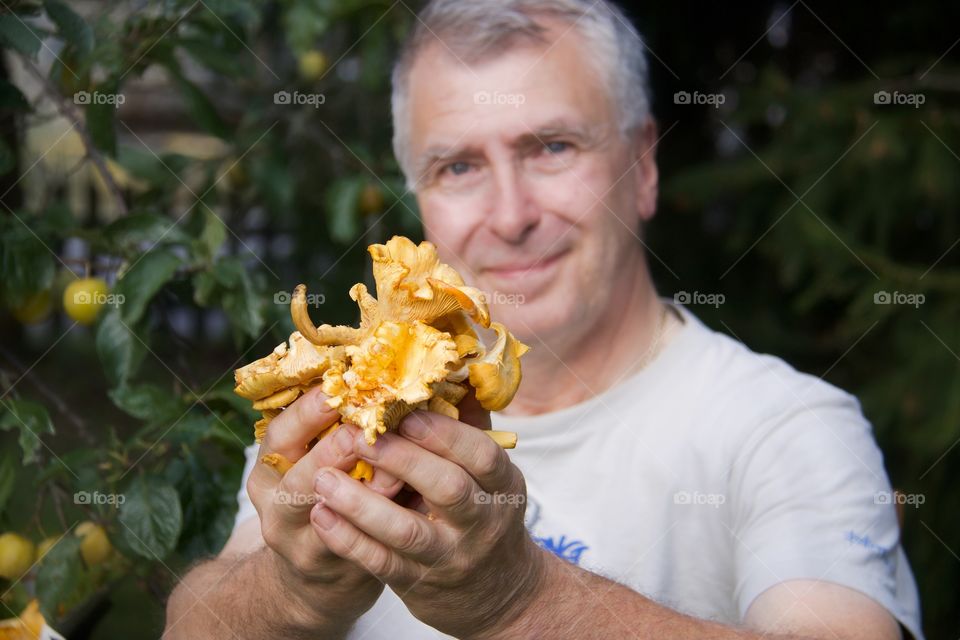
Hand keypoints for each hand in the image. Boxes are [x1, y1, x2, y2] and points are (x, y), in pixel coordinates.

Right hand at [246, 387, 405, 628]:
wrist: (318, 575)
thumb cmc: (331, 496)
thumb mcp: (316, 460)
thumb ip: (341, 427)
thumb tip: (384, 374)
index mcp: (271, 466)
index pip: (281, 432)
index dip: (310, 410)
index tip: (343, 386)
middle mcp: (275, 503)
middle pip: (296, 473)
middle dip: (333, 448)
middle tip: (368, 427)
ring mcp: (296, 540)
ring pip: (321, 511)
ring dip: (360, 486)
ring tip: (394, 465)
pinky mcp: (327, 566)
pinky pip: (351, 543)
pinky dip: (378, 519)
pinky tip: (405, 500)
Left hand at [309, 409, 547, 638]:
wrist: (495, 594)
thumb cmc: (482, 513)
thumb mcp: (490, 475)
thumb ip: (469, 425)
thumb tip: (452, 365)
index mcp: (501, 485)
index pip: (481, 454)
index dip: (444, 432)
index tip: (404, 411)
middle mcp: (481, 521)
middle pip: (447, 488)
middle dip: (400, 460)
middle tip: (356, 436)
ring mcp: (449, 555)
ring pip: (406, 531)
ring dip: (361, 504)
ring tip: (323, 478)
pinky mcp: (418, 583)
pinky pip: (381, 563)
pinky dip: (348, 540)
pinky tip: (321, 515)